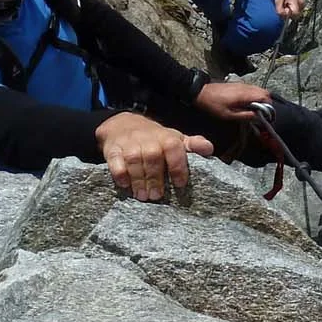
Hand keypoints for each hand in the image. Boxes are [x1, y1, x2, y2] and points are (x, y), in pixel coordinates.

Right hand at [95, 112, 212, 201]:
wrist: (121, 124)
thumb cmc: (154, 138)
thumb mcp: (174, 138)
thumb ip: (192, 145)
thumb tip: (210, 149)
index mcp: (166, 137)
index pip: (173, 148)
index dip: (178, 166)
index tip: (180, 184)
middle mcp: (148, 139)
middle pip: (153, 157)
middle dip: (155, 178)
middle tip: (157, 196)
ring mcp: (129, 143)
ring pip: (134, 159)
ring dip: (139, 179)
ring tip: (143, 196)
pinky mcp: (112, 150)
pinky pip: (115, 161)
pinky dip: (119, 173)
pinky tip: (124, 185)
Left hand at [195, 80, 271, 121]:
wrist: (201, 92)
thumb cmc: (213, 105)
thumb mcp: (228, 115)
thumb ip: (245, 115)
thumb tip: (258, 117)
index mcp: (245, 95)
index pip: (265, 97)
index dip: (269, 107)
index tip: (268, 117)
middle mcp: (246, 87)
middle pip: (265, 92)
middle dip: (268, 103)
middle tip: (263, 114)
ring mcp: (243, 84)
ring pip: (259, 90)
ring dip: (262, 99)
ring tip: (257, 110)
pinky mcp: (239, 84)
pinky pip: (253, 89)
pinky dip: (256, 96)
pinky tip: (250, 104)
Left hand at [275, 0, 304, 18]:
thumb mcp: (278, 0)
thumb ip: (279, 10)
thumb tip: (282, 16)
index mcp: (295, 2)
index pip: (294, 14)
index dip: (289, 14)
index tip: (284, 8)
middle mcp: (301, 4)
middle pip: (296, 15)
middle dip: (289, 13)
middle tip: (284, 6)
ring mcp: (302, 3)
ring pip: (297, 12)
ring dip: (291, 11)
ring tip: (287, 4)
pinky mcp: (302, 3)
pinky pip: (297, 9)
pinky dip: (293, 8)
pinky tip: (289, 3)